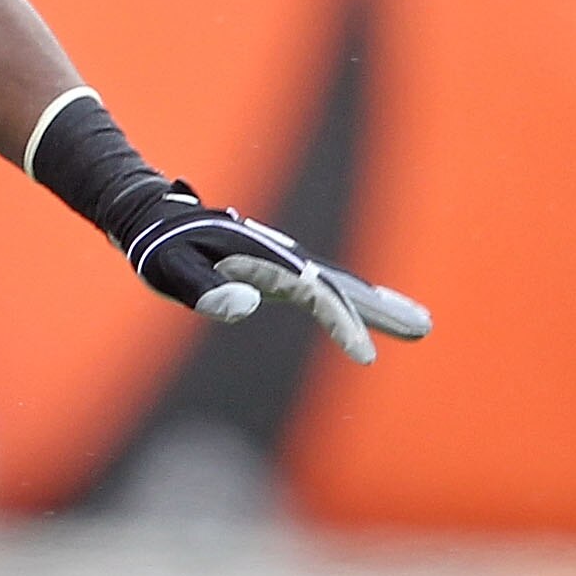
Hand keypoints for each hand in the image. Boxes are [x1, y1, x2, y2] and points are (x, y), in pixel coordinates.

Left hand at [120, 184, 430, 364]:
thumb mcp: (173, 272)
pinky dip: (347, 300)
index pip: (318, 297)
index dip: (344, 326)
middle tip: (426, 327)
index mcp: (267, 262)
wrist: (149, 219)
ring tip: (416, 324)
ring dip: (375, 304)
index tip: (366, 356)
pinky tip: (360, 314)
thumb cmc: (158, 250)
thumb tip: (247, 306)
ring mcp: (280, 264)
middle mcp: (281, 259)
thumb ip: (206, 290)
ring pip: (337, 285)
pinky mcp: (272, 272)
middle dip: (384, 309)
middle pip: (343, 286)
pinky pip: (319, 289)